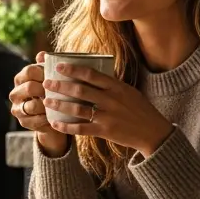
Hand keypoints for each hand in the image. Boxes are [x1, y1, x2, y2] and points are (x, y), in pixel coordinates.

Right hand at [9, 52, 63, 153]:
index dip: (44, 72)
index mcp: (21, 79)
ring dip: (46, 105)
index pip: (29, 71)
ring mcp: (18, 109)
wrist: (50, 115)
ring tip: (59, 104)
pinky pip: (35, 121)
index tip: (58, 74)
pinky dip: (47, 119)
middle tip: (59, 90)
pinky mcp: (23, 122)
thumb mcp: (51, 78)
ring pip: (32, 106)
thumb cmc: (52, 91)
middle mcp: (15, 93)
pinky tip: (56, 116)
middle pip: (29, 87)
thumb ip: (46, 66)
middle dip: (46, 89)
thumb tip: (43, 54)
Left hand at [42, 61, 173, 157]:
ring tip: (46, 101)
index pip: (91, 74)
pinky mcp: (105, 131)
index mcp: (117, 87)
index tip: (59, 66)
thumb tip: (91, 74)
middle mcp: (111, 100)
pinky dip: (67, 126)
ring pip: (78, 109)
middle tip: (46, 83)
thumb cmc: (140, 109)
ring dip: (60, 104)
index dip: (73, 69)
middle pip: (80, 90)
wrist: (153, 132)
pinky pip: (81, 128)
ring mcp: (107, 116)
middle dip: (60, 86)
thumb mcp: (128, 91)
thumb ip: (111, 84)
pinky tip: (55, 123)